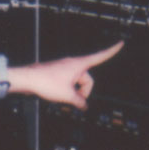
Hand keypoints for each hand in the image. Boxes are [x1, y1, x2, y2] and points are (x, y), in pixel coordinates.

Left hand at [0, 41, 124, 109]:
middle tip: (75, 102)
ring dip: (74, 93)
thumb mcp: (67, 96)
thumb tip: (84, 106)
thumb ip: (79, 102)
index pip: (100, 56)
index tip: (121, 43)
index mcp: (79, 64)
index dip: (112, 51)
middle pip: (87, 79)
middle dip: (83, 92)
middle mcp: (73, 63)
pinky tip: (58, 96)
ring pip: (77, 82)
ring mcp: (65, 68)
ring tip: (63, 99)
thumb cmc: (47, 83)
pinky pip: (68, 82)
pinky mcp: (58, 73)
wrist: (27, 78)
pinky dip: (67, 91)